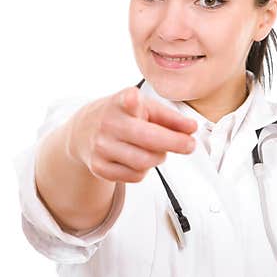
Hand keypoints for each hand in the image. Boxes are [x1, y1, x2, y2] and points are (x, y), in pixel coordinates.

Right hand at [69, 85, 196, 182]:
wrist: (85, 130)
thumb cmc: (123, 116)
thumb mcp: (145, 108)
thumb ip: (169, 117)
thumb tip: (191, 128)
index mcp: (120, 103)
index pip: (125, 102)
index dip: (130, 102)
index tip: (132, 100)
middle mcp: (108, 123)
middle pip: (148, 139)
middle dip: (175, 143)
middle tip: (189, 145)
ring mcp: (101, 147)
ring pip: (144, 162)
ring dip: (158, 158)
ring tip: (156, 150)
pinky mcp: (99, 167)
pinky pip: (135, 176)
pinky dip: (144, 171)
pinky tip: (138, 159)